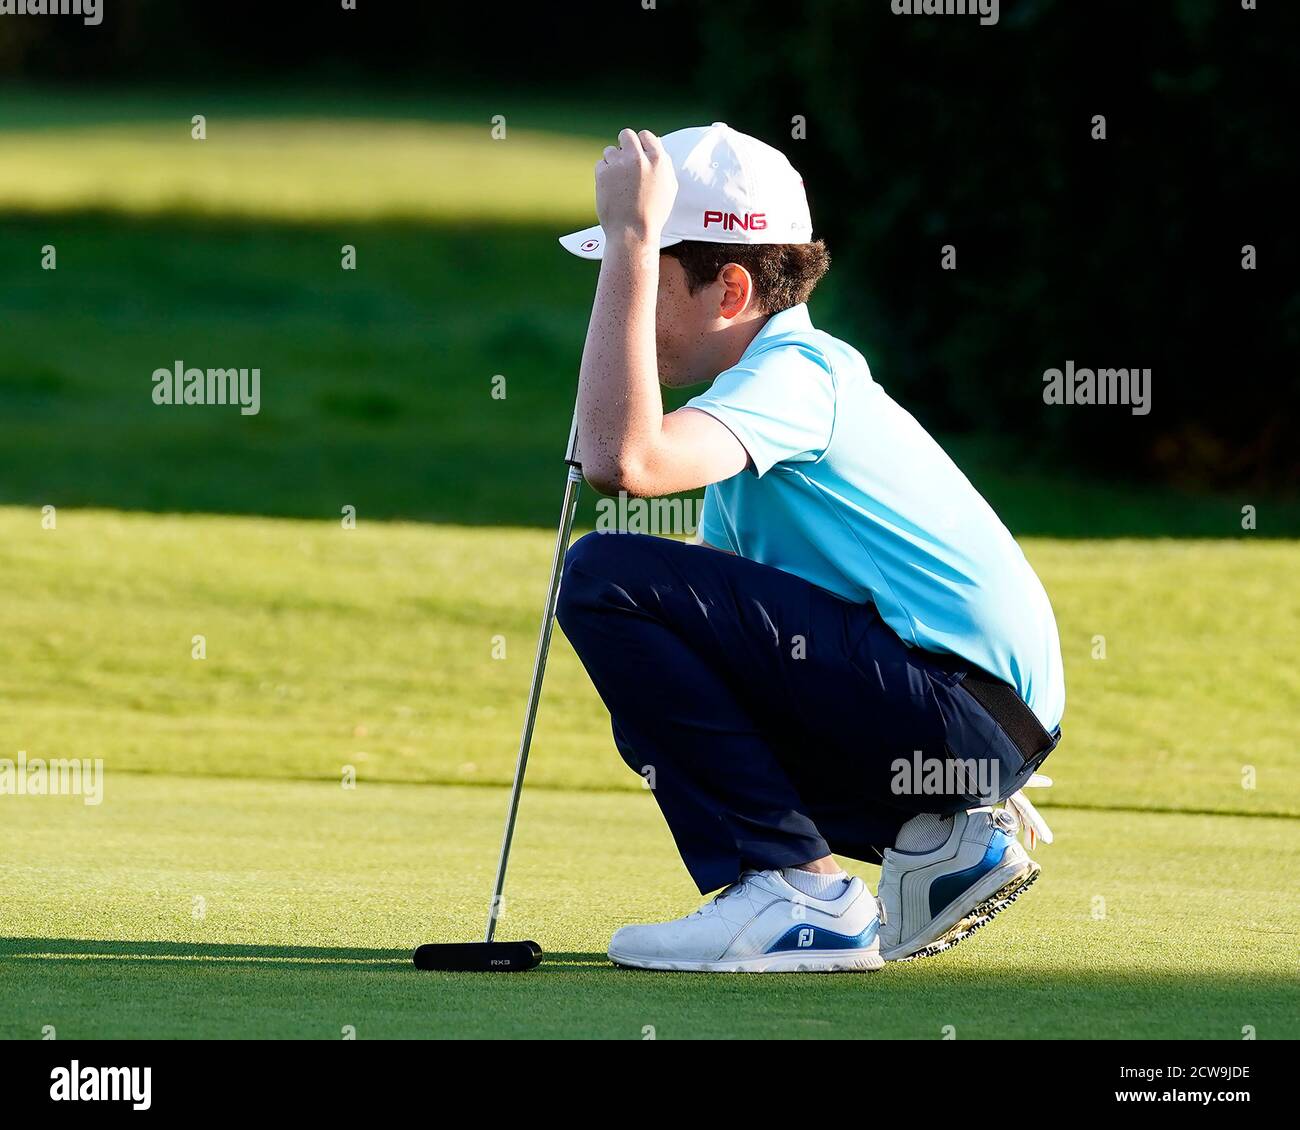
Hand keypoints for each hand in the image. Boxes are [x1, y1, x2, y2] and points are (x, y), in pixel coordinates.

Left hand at [594, 128, 677, 244]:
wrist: (633, 232)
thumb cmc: (653, 214)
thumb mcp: (668, 188)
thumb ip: (664, 165)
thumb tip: (657, 147)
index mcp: (658, 160)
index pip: (646, 136)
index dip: (641, 144)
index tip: (638, 152)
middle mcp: (638, 158)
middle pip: (626, 135)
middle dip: (624, 145)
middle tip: (624, 159)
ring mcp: (619, 164)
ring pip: (610, 150)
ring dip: (613, 161)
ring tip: (618, 182)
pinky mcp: (603, 173)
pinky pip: (601, 165)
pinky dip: (604, 174)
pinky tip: (611, 188)